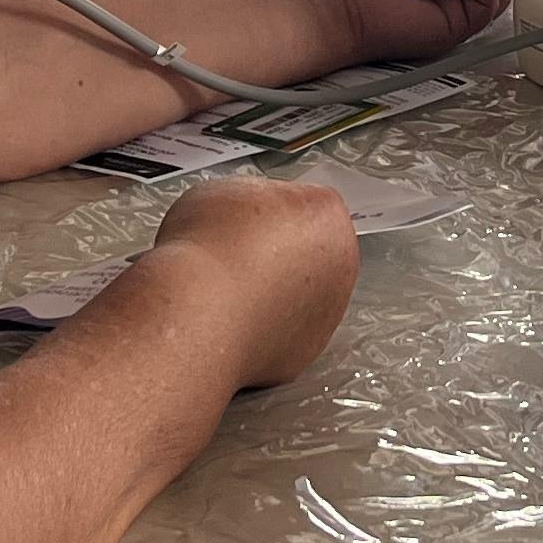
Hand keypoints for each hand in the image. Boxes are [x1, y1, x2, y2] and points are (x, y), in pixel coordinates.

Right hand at [143, 172, 357, 388]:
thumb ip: (255, 201)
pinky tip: (232, 317)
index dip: (264, 210)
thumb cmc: (212, 250)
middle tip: (234, 253)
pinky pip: (281, 332)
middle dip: (275, 252)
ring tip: (228, 288)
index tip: (241, 219)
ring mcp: (327, 313)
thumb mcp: (225, 190)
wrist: (201, 312)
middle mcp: (341, 264)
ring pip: (297, 294)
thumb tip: (247, 218)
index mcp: (328, 213)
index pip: (302, 202)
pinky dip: (260, 327)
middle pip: (308, 250)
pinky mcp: (305, 352)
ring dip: (270, 292)